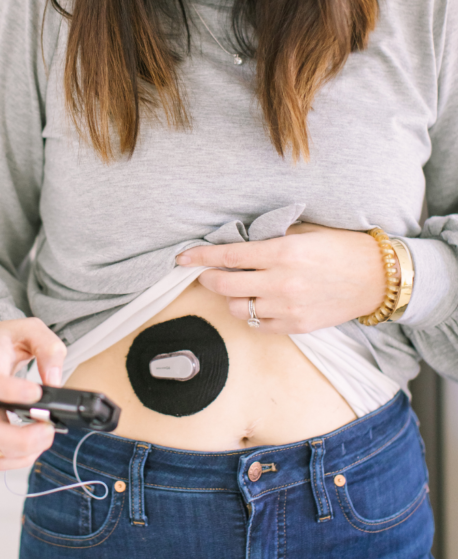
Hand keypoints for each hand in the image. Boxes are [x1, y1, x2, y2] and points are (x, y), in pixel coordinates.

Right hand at [0, 318, 65, 470]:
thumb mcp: (24, 329)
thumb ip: (47, 347)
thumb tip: (55, 380)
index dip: (15, 391)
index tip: (37, 392)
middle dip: (23, 438)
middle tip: (48, 427)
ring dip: (25, 451)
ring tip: (46, 434)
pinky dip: (18, 460)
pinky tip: (35, 444)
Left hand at [176, 222, 394, 334]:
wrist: (376, 278)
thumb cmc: (341, 248)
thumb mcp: (305, 231)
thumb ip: (271, 238)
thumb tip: (239, 242)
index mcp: (284, 253)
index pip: (229, 256)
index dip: (200, 257)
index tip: (182, 257)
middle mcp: (282, 282)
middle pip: (226, 286)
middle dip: (208, 279)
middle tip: (204, 273)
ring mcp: (288, 308)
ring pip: (238, 309)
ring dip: (230, 298)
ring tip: (237, 288)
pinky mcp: (296, 326)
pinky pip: (258, 325)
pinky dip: (251, 314)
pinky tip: (256, 302)